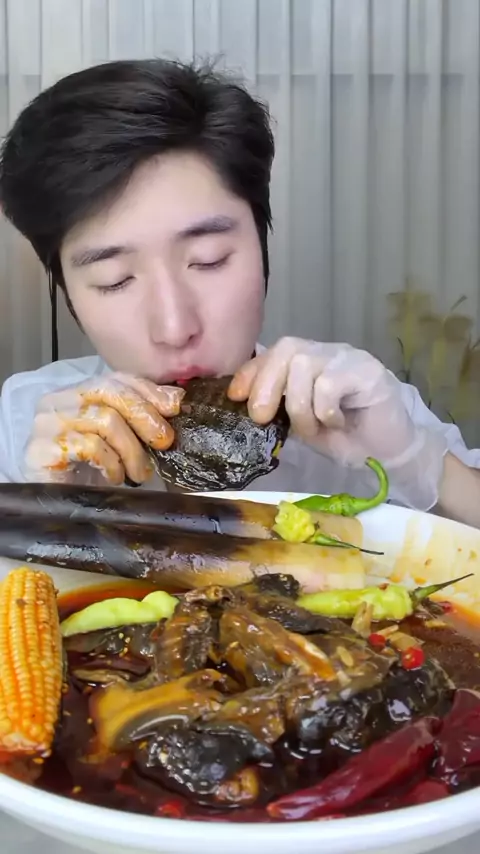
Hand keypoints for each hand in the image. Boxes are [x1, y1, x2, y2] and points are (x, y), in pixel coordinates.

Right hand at [24, 374, 184, 484]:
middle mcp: (56, 402)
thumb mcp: (118, 441)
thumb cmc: (88, 473)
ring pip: (105, 420)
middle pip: (110, 392)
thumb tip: (175, 400)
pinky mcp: (42, 450)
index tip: (174, 408)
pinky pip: (91, 446)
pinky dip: (111, 463)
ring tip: (140, 473)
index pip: (114, 379)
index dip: (148, 391)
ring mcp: (46, 425)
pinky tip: (115, 477)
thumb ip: (138, 417)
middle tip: (164, 443)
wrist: (55, 508)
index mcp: (74, 394)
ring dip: (132, 450)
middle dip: (145, 417)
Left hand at [228, 337, 447, 509]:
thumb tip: (245, 403)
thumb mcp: (302, 423)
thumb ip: (279, 408)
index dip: (252, 371)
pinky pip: (330, 382)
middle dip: (267, 383)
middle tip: (262, 417)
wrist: (389, 453)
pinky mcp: (368, 372)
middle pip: (288, 348)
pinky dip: (324, 408)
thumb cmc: (346, 438)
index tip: (235, 396)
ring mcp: (349, 358)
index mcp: (310, 362)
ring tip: (313, 429)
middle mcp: (328, 353)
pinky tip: (338, 422)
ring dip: (299, 405)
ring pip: (306, 364)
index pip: (275, 352)